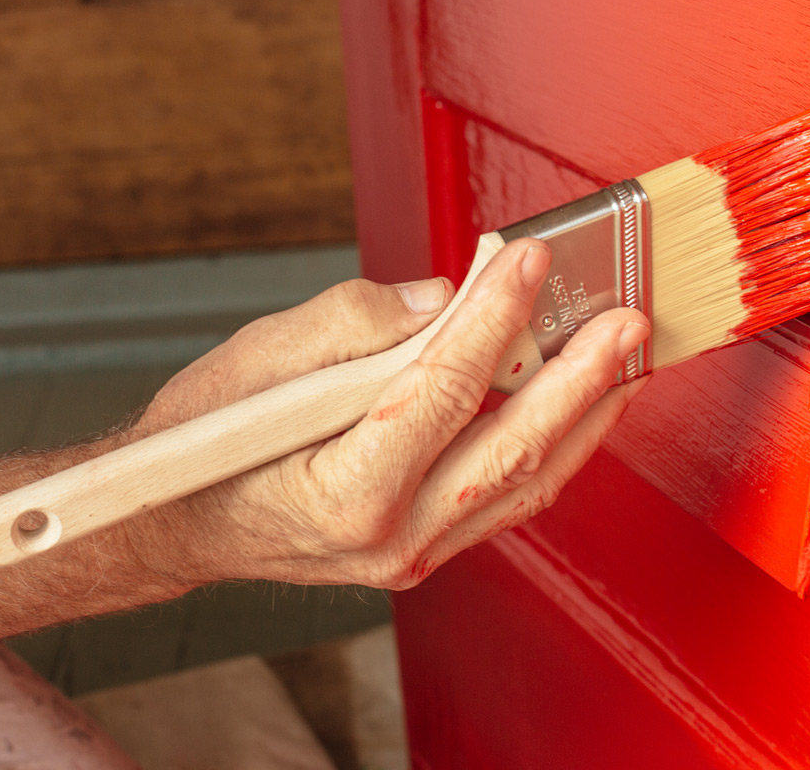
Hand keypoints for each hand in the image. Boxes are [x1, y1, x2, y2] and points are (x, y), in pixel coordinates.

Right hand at [136, 239, 648, 590]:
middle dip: (579, 379)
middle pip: (511, 451)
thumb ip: (350, 322)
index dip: (491, 320)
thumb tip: (442, 297)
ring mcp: (420, 550)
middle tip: (625, 319)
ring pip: (529, 480)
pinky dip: (557, 441)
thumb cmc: (207, 445)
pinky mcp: (436, 543)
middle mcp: (392, 539)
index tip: (528, 259)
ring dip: (587, 412)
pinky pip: (514, 493)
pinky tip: (584, 397)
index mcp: (342, 495)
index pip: (440, 394)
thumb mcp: (254, 360)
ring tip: (626, 353)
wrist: (183, 523)